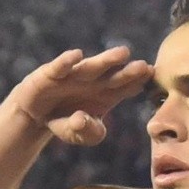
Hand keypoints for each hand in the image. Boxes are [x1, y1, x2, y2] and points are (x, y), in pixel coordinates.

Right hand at [8, 47, 152, 145]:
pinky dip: (67, 61)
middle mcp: (93, 81)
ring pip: (92, 67)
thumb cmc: (66, 122)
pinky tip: (77, 56)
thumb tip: (82, 118)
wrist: (37, 115)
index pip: (125, 87)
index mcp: (106, 94)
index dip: (137, 82)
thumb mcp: (78, 134)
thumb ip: (87, 132)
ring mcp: (73, 76)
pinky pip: (60, 67)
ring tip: (123, 53)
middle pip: (114, 76)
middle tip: (144, 67)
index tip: (150, 78)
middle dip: (128, 71)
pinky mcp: (51, 74)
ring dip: (107, 60)